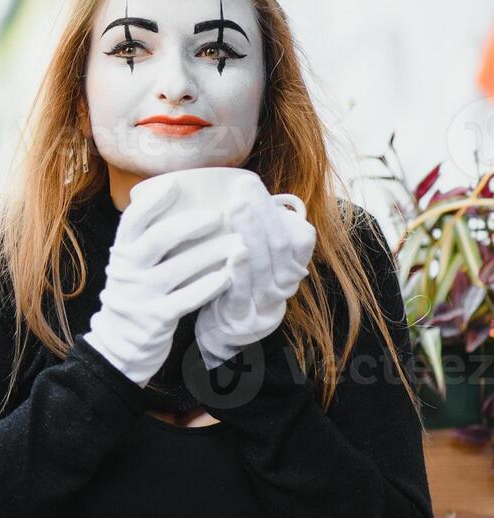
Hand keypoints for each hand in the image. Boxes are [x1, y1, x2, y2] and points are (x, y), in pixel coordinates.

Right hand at [83, 180, 245, 386]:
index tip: (176, 184)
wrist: (119, 345)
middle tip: (220, 214)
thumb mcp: (130, 267)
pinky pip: (187, 298)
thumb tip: (181, 207)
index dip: (153, 200)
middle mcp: (127, 271)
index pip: (133, 219)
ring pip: (179, 267)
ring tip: (239, 242)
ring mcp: (141, 294)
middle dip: (191, 223)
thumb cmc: (134, 296)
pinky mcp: (156, 318)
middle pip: (158, 239)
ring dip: (212, 252)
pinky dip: (209, 286)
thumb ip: (146, 243)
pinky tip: (229, 276)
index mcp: (121, 253)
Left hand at [194, 177, 316, 369]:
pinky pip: (244, 292)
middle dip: (263, 214)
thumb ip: (257, 231)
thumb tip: (243, 183)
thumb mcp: (253, 259)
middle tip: (242, 187)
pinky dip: (240, 270)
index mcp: (291, 268)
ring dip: (252, 233)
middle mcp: (285, 285)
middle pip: (281, 246)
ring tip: (235, 207)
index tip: (249, 182)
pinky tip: (234, 250)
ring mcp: (266, 305)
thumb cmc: (232, 285)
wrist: (218, 335)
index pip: (300, 237)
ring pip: (266, 266)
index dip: (276, 210)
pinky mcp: (243, 319)